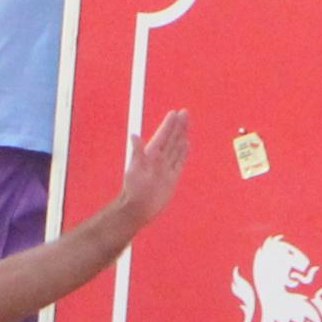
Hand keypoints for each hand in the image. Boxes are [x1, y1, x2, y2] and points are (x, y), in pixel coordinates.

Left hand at [107, 109, 192, 228]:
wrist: (140, 208)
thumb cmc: (134, 190)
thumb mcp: (135, 170)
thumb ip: (137, 153)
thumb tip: (134, 135)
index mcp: (150, 154)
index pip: (162, 135)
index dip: (169, 124)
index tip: (175, 113)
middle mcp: (159, 159)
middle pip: (172, 139)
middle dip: (179, 125)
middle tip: (186, 112)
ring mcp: (167, 167)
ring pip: (177, 147)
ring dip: (182, 135)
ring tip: (187, 123)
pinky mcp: (172, 177)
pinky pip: (180, 161)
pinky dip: (184, 152)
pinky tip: (187, 144)